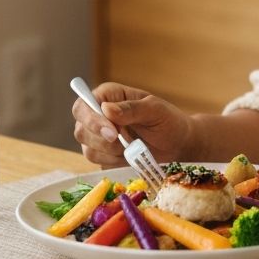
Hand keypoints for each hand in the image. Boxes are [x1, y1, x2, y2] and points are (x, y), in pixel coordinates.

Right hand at [71, 82, 194, 167]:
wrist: (177, 144)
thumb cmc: (168, 121)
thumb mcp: (156, 110)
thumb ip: (132, 109)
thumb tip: (106, 109)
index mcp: (109, 96)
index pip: (84, 105)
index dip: (92, 120)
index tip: (112, 132)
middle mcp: (98, 115)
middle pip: (81, 130)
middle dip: (102, 140)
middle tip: (125, 144)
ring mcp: (98, 136)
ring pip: (87, 149)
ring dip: (111, 153)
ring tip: (134, 147)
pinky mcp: (103, 154)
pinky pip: (99, 162)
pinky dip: (115, 162)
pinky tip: (130, 156)